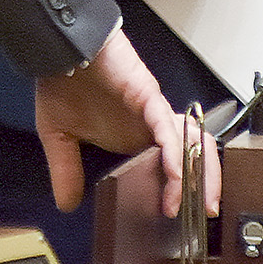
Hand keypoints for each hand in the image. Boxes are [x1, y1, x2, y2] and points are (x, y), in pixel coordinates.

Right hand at [33, 28, 221, 218]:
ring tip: (199, 200)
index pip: (168, 162)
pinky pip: (168, 127)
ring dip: (199, 171)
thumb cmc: (60, 83)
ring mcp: (153, 111)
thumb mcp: (58, 136)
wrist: (58, 48)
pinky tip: (175, 175)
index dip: (177, 187)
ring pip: (190, 140)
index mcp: (132, 136)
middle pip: (192, 152)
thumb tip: (66, 204)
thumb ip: (65, 170)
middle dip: (204, 182)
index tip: (173, 215)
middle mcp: (149, 125)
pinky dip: (175, 152)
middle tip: (203, 211)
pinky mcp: (149, 97)